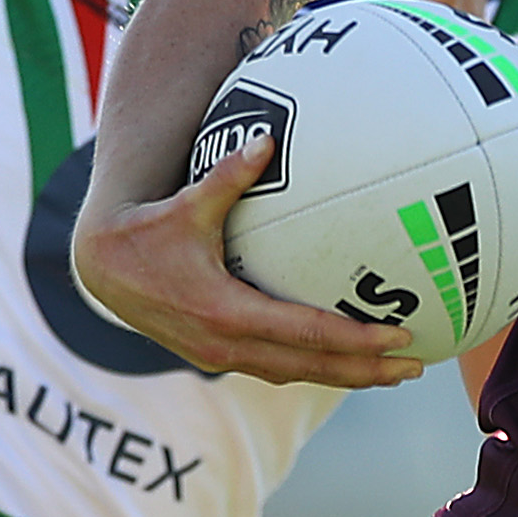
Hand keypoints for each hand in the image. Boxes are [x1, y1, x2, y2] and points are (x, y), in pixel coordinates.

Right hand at [70, 134, 421, 388]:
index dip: (356, 341)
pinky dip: (315, 367)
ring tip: (393, 371)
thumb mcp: (186, 204)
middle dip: (366, 371)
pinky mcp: (218, 357)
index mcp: (226, 313)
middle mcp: (227, 346)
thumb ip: (227, 175)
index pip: (306, 333)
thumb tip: (265, 139)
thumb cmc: (145, 232)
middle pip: (312, 368)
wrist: (101, 270)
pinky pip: (278, 368)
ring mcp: (222, 357)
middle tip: (416, 365)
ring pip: (297, 375)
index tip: (399, 336)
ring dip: (346, 377)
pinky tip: (347, 360)